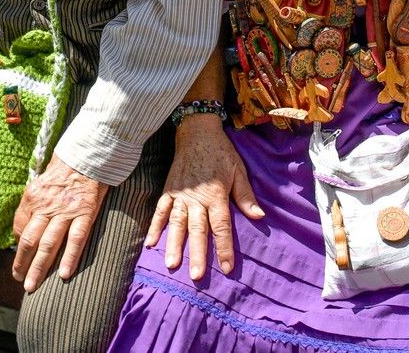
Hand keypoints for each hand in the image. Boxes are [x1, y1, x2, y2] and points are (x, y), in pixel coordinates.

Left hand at [12, 155, 109, 292]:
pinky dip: (69, 258)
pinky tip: (63, 275)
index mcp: (32, 197)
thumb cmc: (65, 168)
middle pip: (29, 241)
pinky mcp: (85, 212)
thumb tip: (22, 228)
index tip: (20, 259)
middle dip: (22, 264)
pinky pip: (76, 239)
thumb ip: (32, 205)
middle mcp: (46, 206)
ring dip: (38, 268)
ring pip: (48, 244)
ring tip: (32, 286)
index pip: (19, 228)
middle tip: (20, 281)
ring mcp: (66, 210)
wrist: (89, 153)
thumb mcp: (40, 182)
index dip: (18, 247)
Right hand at [146, 115, 262, 278]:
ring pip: (176, 224)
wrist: (197, 132)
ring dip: (173, 244)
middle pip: (197, 230)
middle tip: (196, 276)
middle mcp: (197, 198)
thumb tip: (258, 217)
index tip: (226, 268)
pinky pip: (160, 211)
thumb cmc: (221, 153)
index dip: (224, 248)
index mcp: (216, 195)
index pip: (221, 227)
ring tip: (171, 264)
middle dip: (197, 254)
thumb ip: (245, 196)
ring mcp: (180, 195)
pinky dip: (155, 226)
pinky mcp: (169, 190)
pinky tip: (150, 243)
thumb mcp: (238, 171)